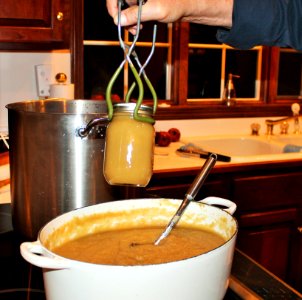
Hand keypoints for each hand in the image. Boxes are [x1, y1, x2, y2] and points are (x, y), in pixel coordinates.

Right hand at [106, 0, 232, 29]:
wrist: (188, 6)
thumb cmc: (177, 4)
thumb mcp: (156, 10)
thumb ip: (136, 14)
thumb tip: (119, 20)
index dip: (112, 6)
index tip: (117, 20)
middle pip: (119, 2)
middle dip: (122, 16)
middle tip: (131, 28)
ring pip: (125, 7)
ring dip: (128, 20)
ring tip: (137, 29)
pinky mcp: (141, 2)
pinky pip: (131, 10)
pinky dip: (133, 19)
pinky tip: (139, 25)